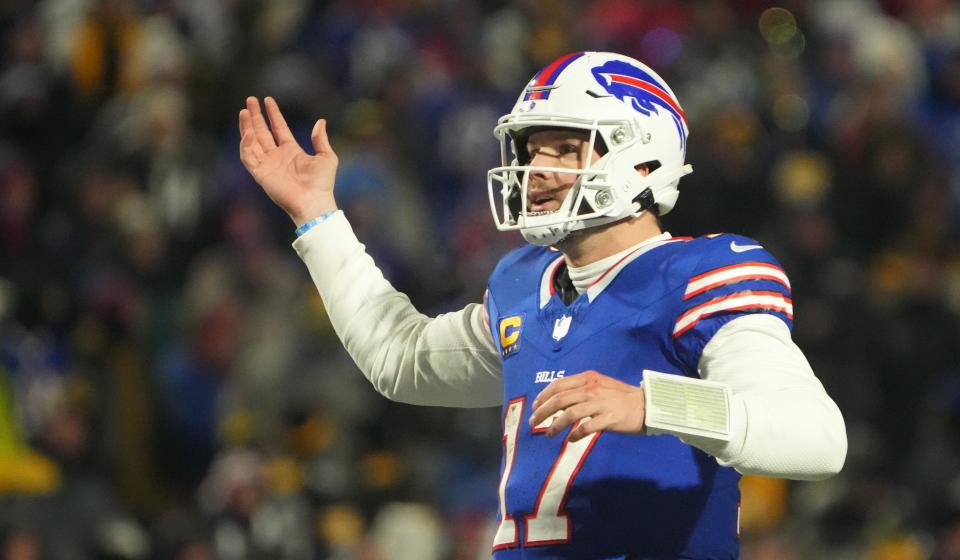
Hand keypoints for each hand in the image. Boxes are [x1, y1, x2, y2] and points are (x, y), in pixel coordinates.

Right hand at [238, 96, 338, 225]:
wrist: (313, 201)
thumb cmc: (322, 183)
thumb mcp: (326, 156)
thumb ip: (321, 139)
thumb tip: (321, 121)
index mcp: (291, 151)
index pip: (278, 128)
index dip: (273, 114)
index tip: (267, 100)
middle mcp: (277, 157)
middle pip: (262, 132)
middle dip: (255, 116)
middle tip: (250, 100)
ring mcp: (267, 164)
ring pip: (251, 142)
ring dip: (246, 126)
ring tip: (243, 111)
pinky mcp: (260, 174)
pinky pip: (248, 156)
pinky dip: (245, 144)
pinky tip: (248, 132)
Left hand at [529, 370, 645, 441]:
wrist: (647, 404)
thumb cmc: (621, 397)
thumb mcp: (599, 386)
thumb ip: (580, 391)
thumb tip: (558, 402)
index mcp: (588, 379)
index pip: (559, 385)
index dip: (543, 396)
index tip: (535, 406)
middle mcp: (591, 389)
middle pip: (560, 399)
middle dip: (542, 412)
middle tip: (534, 423)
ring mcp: (600, 404)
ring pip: (570, 414)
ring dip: (555, 425)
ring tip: (549, 434)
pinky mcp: (609, 418)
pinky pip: (587, 427)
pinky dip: (575, 434)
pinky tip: (571, 439)